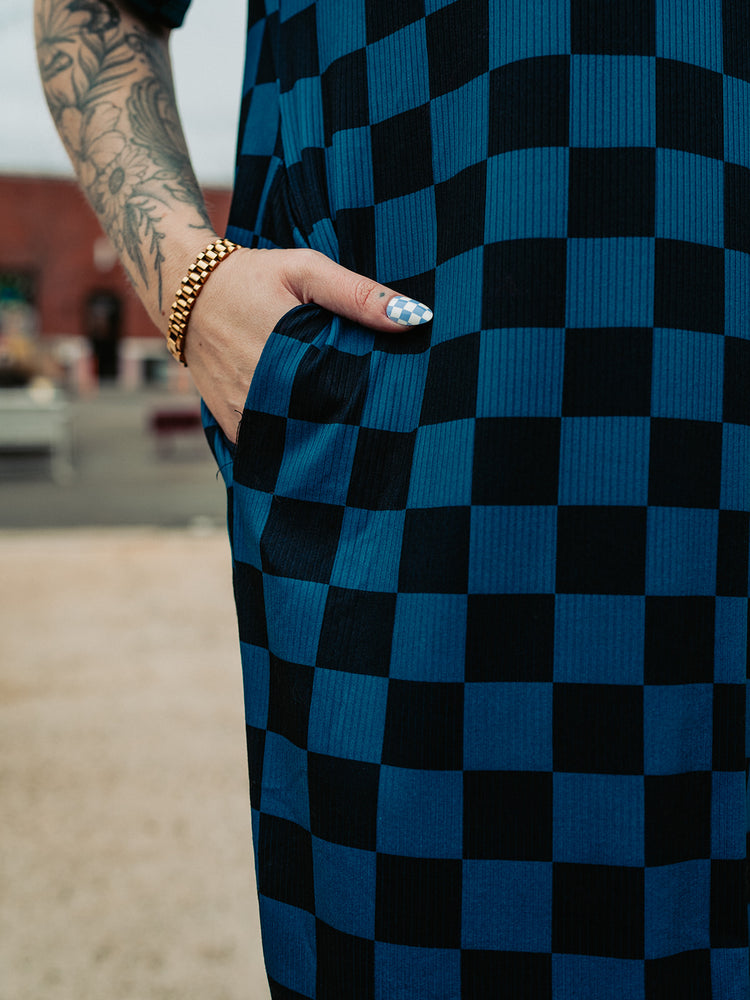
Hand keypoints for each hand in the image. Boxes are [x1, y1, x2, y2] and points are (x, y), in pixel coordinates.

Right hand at [182, 246, 431, 441]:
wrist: (185, 291)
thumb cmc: (253, 276)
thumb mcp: (307, 270)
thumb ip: (360, 295)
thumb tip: (416, 318)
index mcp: (291, 353)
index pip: (350, 394)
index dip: (376, 402)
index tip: (397, 403)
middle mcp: (265, 391)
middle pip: (327, 423)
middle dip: (353, 423)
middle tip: (380, 421)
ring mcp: (245, 413)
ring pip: (298, 441)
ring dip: (322, 437)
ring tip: (350, 431)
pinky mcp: (231, 425)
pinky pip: (269, 448)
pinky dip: (291, 444)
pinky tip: (312, 434)